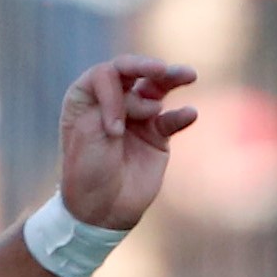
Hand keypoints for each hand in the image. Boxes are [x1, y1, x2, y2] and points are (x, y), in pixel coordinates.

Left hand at [57, 56, 199, 232]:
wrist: (100, 209)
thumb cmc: (86, 170)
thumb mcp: (89, 132)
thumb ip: (112, 105)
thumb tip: (149, 102)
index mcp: (86, 97)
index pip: (106, 74)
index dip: (114, 95)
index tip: (113, 128)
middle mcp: (112, 101)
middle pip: (132, 72)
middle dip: (147, 67)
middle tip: (161, 69)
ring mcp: (136, 117)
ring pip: (156, 89)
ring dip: (172, 78)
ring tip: (188, 74)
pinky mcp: (156, 135)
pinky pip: (171, 120)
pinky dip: (181, 116)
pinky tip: (190, 114)